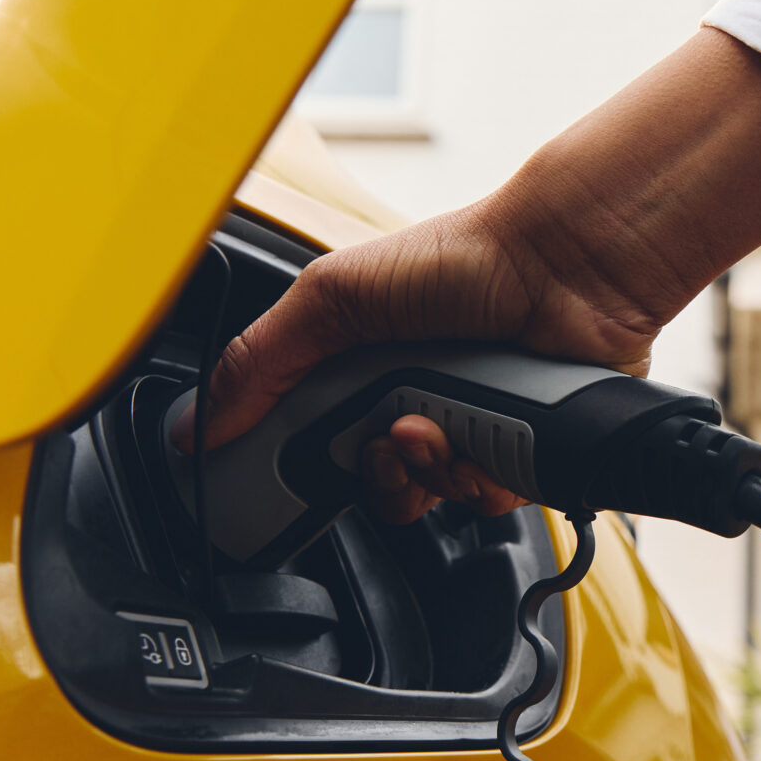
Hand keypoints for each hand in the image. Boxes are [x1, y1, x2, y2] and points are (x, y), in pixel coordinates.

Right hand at [172, 28, 760, 520]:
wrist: (566, 268)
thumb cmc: (464, 257)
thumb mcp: (332, 299)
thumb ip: (259, 362)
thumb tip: (193, 428)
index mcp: (366, 371)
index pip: (320, 450)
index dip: (310, 469)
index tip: (304, 469)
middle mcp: (418, 404)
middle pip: (376, 489)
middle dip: (379, 472)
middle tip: (391, 431)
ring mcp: (475, 431)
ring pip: (434, 501)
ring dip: (434, 470)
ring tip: (444, 422)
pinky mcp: (528, 453)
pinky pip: (492, 502)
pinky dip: (489, 475)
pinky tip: (492, 433)